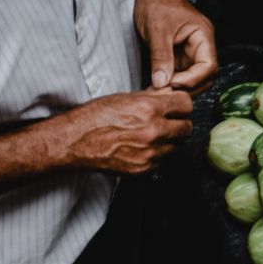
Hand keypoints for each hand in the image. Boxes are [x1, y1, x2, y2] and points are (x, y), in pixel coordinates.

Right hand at [64, 89, 193, 173]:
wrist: (75, 142)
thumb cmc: (95, 117)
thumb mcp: (125, 98)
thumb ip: (152, 97)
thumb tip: (170, 95)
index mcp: (150, 109)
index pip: (187, 104)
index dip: (181, 104)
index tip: (176, 106)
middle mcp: (154, 131)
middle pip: (187, 127)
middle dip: (180, 123)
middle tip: (169, 121)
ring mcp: (150, 153)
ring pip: (176, 146)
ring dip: (169, 140)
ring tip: (152, 134)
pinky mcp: (144, 168)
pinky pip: (162, 160)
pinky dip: (157, 154)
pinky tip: (143, 147)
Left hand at [134, 0, 217, 90]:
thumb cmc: (155, 1)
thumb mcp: (157, 30)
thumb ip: (160, 57)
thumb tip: (161, 84)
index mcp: (203, 34)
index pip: (209, 66)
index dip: (193, 79)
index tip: (172, 84)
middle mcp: (200, 44)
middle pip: (204, 75)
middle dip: (186, 86)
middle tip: (164, 91)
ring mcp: (189, 50)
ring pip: (191, 77)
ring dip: (178, 86)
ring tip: (159, 89)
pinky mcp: (178, 54)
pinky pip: (179, 73)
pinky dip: (170, 81)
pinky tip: (157, 84)